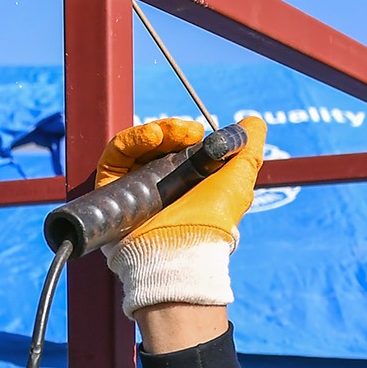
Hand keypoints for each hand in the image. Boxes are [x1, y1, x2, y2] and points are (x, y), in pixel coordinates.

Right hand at [93, 114, 265, 319]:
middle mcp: (160, 187)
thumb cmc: (212, 216)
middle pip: (160, 144)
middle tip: (188, 132)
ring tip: (164, 134)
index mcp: (189, 185)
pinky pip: (116, 154)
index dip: (188, 135)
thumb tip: (253, 122)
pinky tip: (151, 137)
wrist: (180, 244)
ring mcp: (136, 187)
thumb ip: (249, 148)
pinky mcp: (112, 188)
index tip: (198, 132)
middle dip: (174, 131)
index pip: (182, 148)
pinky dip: (132, 140)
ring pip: (139, 146)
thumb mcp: (240, 178)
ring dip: (155, 131)